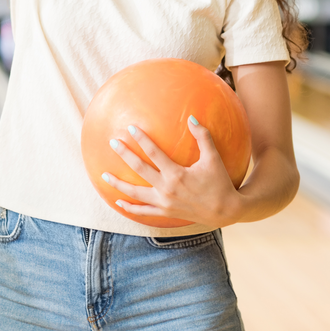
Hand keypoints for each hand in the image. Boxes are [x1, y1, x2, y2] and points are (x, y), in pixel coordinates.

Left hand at [99, 117, 242, 227]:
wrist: (226, 211)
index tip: (131, 128)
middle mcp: (167, 189)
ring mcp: (164, 203)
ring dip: (119, 184)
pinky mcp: (165, 212)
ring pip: (135, 194)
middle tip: (112, 143)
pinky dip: (129, 208)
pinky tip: (117, 202)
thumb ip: (203, 137)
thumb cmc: (220, 182)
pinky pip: (143, 212)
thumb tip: (192, 117)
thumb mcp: (213, 158)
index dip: (142, 140)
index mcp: (177, 174)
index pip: (154, 153)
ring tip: (103, 175)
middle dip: (125, 155)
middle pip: (139, 170)